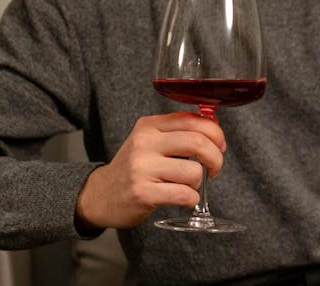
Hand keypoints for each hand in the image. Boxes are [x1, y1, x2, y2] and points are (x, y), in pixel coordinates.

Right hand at [74, 112, 226, 229]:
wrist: (99, 195)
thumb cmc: (134, 168)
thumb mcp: (150, 141)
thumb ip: (179, 132)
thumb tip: (215, 127)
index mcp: (149, 126)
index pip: (194, 120)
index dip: (216, 134)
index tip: (220, 146)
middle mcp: (144, 143)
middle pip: (198, 143)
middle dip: (216, 158)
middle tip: (214, 169)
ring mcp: (142, 168)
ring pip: (194, 171)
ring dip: (199, 183)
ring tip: (188, 185)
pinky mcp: (143, 193)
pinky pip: (184, 194)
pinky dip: (192, 199)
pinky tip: (184, 198)